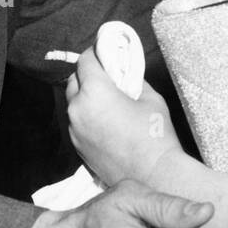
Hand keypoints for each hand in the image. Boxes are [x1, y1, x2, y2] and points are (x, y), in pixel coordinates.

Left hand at [66, 43, 179, 186]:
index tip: (106, 52)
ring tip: (108, 99)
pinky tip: (105, 120)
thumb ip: (133, 80)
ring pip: (73, 102)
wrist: (152, 175)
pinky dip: (86, 115)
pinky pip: (76, 121)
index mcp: (95, 91)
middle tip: (109, 76)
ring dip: (86, 95)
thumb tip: (126, 74)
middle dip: (89, 74)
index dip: (96, 53)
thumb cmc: (155, 135)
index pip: (85, 60)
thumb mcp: (150, 98)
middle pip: (74, 79)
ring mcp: (75, 130)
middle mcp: (78, 109)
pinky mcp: (77, 147)